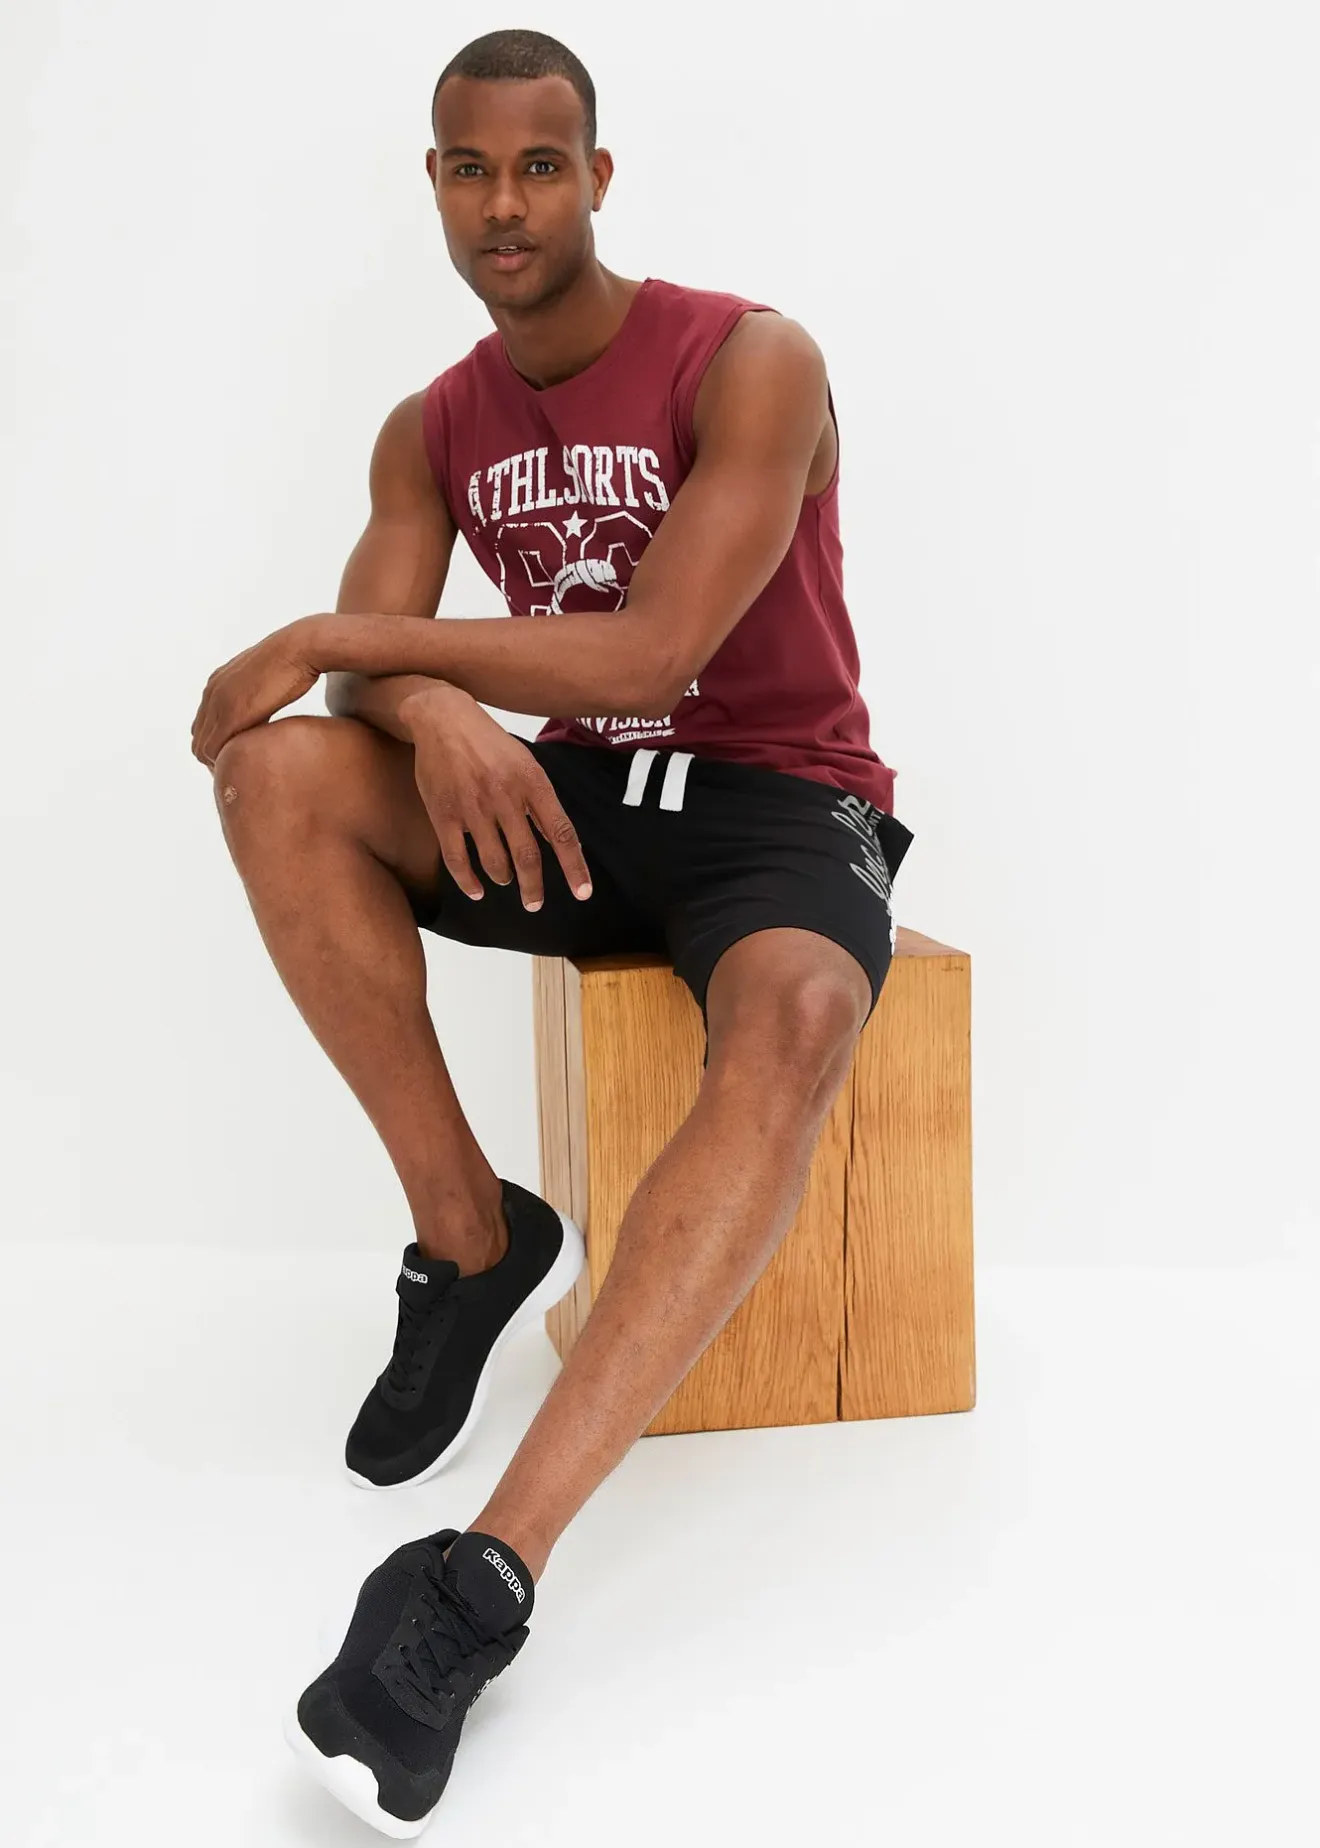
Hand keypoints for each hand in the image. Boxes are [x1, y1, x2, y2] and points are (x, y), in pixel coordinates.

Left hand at [191, 619, 320, 766]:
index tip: (242, 754)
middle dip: (217, 756)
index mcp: (219, 682)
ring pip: (202, 748)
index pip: (205, 723)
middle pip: (199, 738)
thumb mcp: (269, 676)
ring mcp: (218, 703)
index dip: (220, 744)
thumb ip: (260, 692)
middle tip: (242, 768)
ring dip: (220, 762)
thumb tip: (270, 705)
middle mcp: (212, 692)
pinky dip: (226, 762)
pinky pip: (213, 750)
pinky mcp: (229, 715)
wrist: (299, 648)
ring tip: (246, 770)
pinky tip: (248, 764)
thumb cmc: (295, 661)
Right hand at [402, 686, 592, 910]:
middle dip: (533, 887)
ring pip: (495, 862)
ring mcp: (473, 807)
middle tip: (534, 903)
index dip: (574, 867)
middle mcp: (505, 796)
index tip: (582, 893)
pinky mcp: (444, 814)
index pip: (561, 833)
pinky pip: (458, 859)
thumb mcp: (526, 763)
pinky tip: (477, 891)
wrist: (443, 720)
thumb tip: (559, 841)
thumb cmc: (490, 744)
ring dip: (504, 878)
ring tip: (506, 880)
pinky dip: (469, 882)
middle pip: (527, 856)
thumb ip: (541, 802)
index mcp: (532, 782)